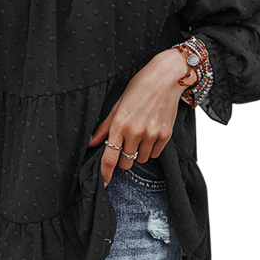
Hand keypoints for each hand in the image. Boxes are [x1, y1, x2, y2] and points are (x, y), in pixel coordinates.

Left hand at [88, 49, 197, 186]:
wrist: (166, 78)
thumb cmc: (140, 87)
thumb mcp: (118, 104)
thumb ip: (105, 126)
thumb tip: (92, 142)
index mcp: (120, 124)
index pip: (110, 157)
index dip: (105, 173)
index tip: (104, 181)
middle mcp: (136, 132)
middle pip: (126, 163)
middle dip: (123, 158)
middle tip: (125, 145)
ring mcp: (152, 134)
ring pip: (141, 160)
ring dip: (138, 153)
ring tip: (140, 135)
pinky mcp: (166, 135)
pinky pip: (155, 154)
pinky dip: (151, 149)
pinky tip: (151, 133)